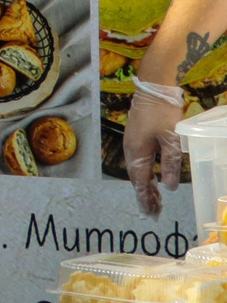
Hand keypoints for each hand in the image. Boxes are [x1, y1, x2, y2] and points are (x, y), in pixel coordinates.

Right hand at [127, 82, 188, 216]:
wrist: (152, 90)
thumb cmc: (162, 113)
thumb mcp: (170, 139)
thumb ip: (169, 163)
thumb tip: (169, 187)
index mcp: (137, 152)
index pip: (140, 182)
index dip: (146, 198)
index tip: (151, 213)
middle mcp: (131, 150)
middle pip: (137, 179)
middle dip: (146, 196)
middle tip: (154, 212)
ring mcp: (132, 144)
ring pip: (138, 171)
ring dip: (146, 186)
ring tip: (155, 200)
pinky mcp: (136, 138)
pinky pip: (139, 163)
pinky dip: (146, 175)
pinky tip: (153, 178)